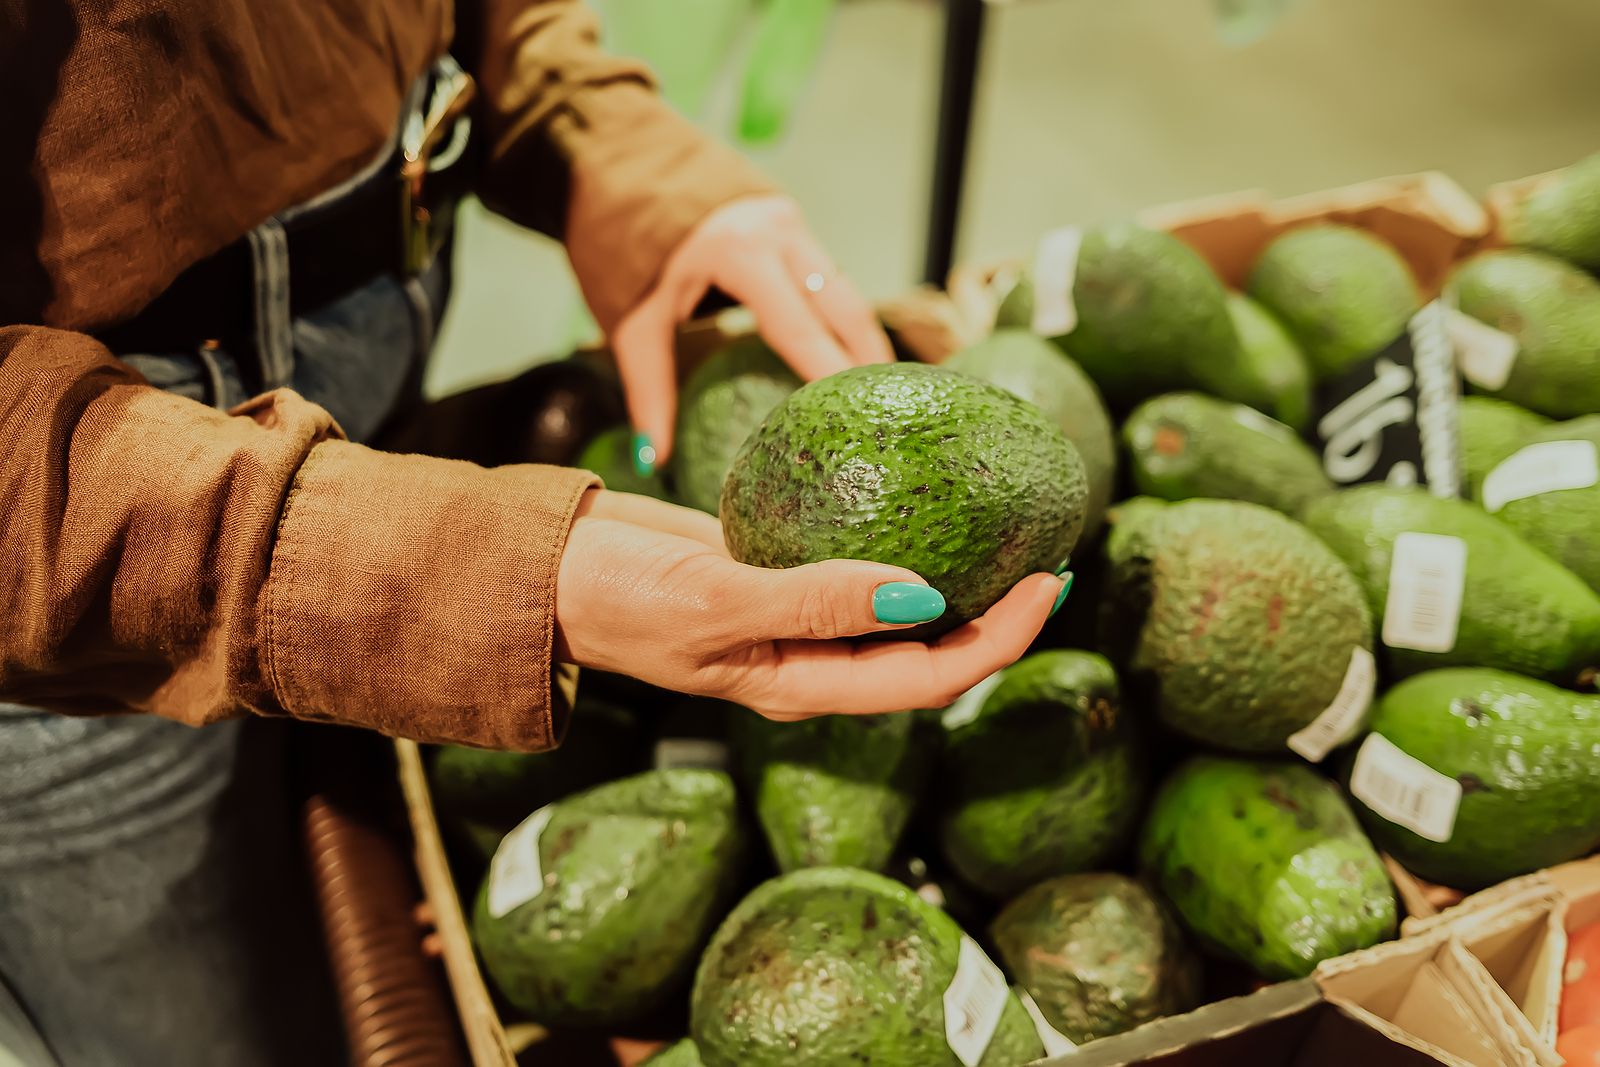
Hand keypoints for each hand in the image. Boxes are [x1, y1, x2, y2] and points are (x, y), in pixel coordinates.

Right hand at [553, 490, 1066, 718]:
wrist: (549, 568)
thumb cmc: (617, 597)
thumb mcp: (714, 602)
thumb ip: (813, 604)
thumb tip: (924, 600)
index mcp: (802, 685)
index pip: (927, 678)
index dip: (998, 641)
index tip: (1046, 585)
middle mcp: (811, 660)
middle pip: (929, 650)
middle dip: (999, 616)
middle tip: (1052, 556)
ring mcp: (796, 618)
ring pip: (899, 607)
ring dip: (960, 579)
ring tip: (1010, 530)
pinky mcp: (778, 571)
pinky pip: (855, 562)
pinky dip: (900, 537)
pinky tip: (924, 498)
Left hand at [610, 195, 893, 471]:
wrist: (612, 158)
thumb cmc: (615, 240)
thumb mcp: (630, 320)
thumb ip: (648, 389)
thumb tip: (652, 459)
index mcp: (740, 252)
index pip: (800, 327)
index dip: (831, 374)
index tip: (858, 418)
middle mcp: (777, 230)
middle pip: (842, 307)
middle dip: (867, 360)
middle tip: (889, 413)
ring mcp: (788, 219)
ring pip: (843, 288)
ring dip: (861, 338)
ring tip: (880, 391)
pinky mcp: (788, 217)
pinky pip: (827, 274)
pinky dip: (841, 315)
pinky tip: (851, 352)